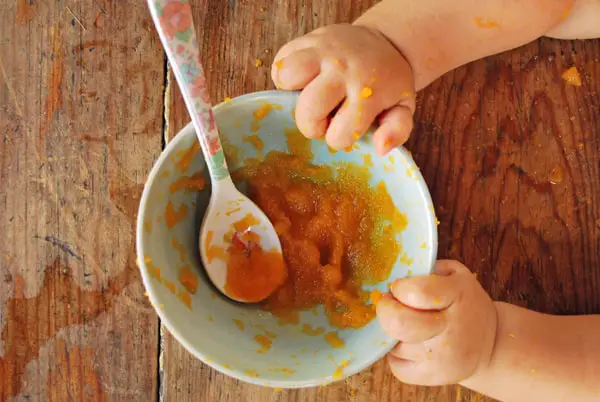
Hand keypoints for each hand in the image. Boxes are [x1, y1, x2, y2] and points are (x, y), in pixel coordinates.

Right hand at [271, 24, 414, 154]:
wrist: (385, 42)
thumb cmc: (388, 83)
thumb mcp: (403, 108)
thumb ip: (397, 130)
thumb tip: (379, 147)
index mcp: (368, 91)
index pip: (338, 135)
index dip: (338, 139)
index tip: (344, 128)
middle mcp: (343, 69)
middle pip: (308, 111)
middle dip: (312, 125)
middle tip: (323, 117)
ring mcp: (323, 50)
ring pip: (288, 77)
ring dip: (293, 95)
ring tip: (309, 96)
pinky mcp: (308, 39)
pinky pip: (280, 62)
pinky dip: (285, 76)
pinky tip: (303, 80)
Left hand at [376, 260, 497, 385]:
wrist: (492, 345)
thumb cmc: (465, 303)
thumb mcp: (456, 275)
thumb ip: (426, 269)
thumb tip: (392, 275)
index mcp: (458, 296)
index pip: (416, 292)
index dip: (399, 287)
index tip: (400, 288)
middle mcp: (451, 330)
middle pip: (398, 323)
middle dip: (385, 310)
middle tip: (390, 305)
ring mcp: (442, 358)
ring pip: (393, 344)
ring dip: (393, 334)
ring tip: (410, 326)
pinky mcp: (432, 377)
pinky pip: (396, 367)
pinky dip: (397, 356)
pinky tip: (411, 345)